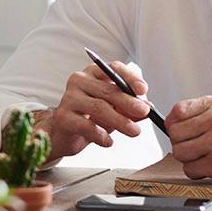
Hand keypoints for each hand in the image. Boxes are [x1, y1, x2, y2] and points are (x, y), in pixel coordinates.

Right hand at [36, 61, 150, 160]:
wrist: (63, 135)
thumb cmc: (89, 118)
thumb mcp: (113, 111)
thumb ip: (129, 108)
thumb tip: (148, 108)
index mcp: (93, 73)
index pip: (113, 68)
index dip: (130, 77)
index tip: (143, 90)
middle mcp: (79, 81)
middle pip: (108, 90)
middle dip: (129, 102)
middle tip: (145, 112)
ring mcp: (69, 98)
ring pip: (98, 107)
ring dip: (120, 120)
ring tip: (134, 131)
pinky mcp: (63, 117)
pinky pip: (86, 125)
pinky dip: (101, 135)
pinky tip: (109, 142)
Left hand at [166, 95, 211, 184]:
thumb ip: (201, 114)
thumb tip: (170, 122)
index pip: (178, 110)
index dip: (173, 123)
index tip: (178, 131)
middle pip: (174, 133)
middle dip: (180, 143)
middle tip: (194, 147)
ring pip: (178, 152)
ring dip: (188, 159)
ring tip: (203, 157)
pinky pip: (189, 169)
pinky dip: (196, 172)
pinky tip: (209, 167)